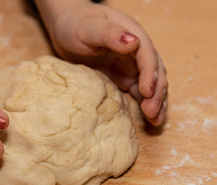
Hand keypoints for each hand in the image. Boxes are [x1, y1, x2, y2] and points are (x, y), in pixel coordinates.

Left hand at [38, 1, 167, 125]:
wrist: (66, 28)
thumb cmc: (75, 24)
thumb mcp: (90, 28)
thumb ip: (110, 33)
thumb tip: (134, 42)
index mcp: (132, 34)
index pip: (147, 56)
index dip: (150, 74)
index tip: (147, 92)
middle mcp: (136, 51)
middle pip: (155, 72)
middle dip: (157, 93)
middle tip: (152, 113)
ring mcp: (131, 64)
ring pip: (151, 84)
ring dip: (156, 101)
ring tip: (156, 121)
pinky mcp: (123, 76)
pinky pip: (139, 91)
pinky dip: (146, 103)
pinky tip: (150, 117)